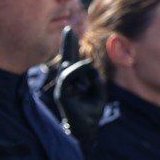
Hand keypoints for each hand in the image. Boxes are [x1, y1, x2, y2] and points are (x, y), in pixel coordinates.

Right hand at [52, 27, 106, 147]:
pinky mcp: (61, 94)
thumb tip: (90, 67)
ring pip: (68, 67)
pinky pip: (68, 77)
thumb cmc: (91, 114)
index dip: (72, 47)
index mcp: (75, 82)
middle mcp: (66, 83)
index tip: (71, 32)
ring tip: (89, 64)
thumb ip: (95, 79)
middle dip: (68, 44)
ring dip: (79, 63)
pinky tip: (87, 65)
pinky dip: (78, 70)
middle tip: (68, 28)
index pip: (73, 61)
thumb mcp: (98, 93)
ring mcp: (62, 88)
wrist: (85, 131)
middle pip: (66, 59)